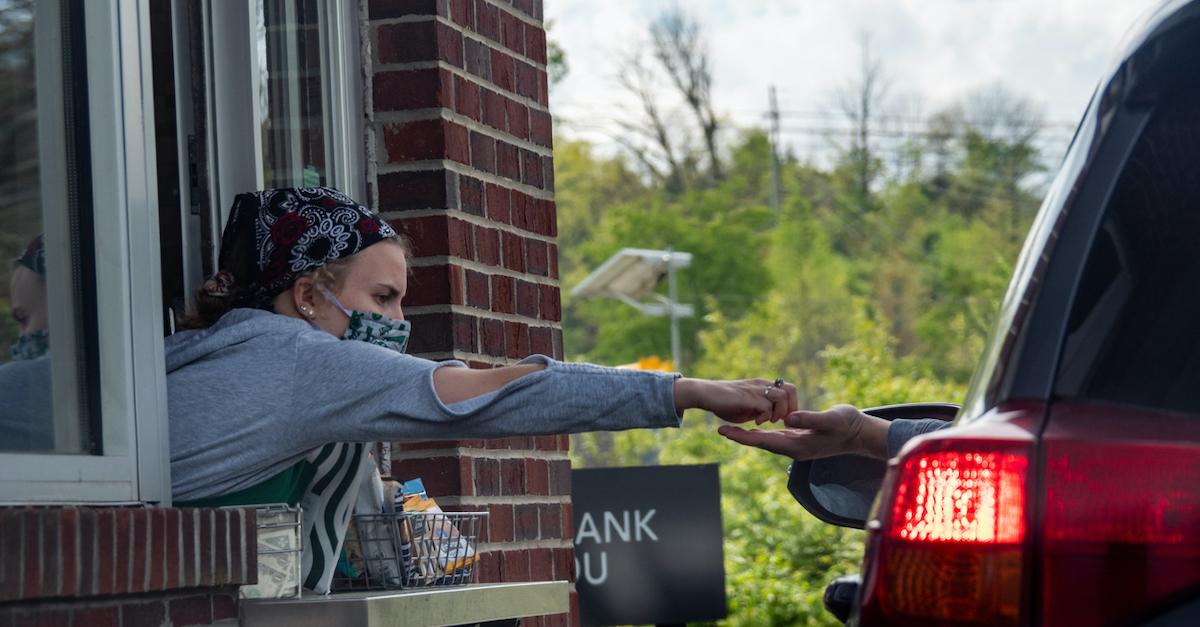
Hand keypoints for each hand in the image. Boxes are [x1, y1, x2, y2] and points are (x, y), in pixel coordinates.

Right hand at [674, 378, 797, 423]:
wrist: (706, 394)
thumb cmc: (724, 402)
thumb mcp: (747, 405)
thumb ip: (759, 408)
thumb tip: (768, 417)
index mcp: (764, 385)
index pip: (790, 389)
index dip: (791, 404)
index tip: (782, 418)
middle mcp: (763, 384)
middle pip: (791, 389)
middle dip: (790, 408)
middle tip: (779, 420)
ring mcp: (756, 390)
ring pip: (782, 397)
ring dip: (779, 412)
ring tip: (768, 421)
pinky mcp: (748, 397)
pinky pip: (767, 407)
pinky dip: (765, 417)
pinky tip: (756, 422)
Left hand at [717, 404, 889, 459]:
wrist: (861, 433)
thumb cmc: (846, 425)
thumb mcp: (828, 420)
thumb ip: (808, 419)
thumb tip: (788, 419)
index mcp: (796, 446)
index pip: (762, 441)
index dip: (742, 436)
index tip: (724, 431)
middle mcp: (793, 447)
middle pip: (760, 442)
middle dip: (741, 436)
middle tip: (720, 429)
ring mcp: (798, 444)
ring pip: (767, 439)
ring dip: (750, 434)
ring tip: (733, 427)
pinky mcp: (802, 438)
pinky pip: (777, 435)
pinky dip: (764, 430)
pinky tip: (758, 424)